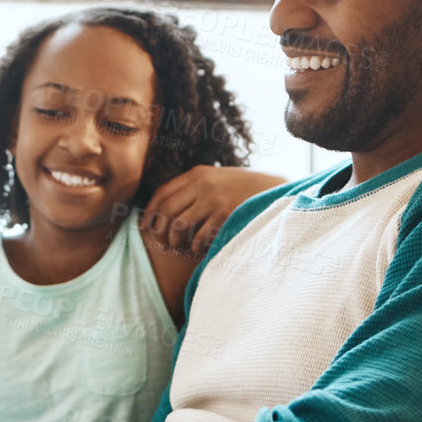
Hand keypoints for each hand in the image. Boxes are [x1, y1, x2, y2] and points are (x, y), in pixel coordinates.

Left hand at [141, 166, 281, 254]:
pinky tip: (197, 248)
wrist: (275, 191)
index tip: (146, 226)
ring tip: (178, 245)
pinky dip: (193, 245)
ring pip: (178, 224)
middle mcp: (201, 184)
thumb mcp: (218, 179)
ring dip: (174, 239)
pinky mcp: (224, 215)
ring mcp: (213, 199)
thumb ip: (195, 187)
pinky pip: (198, 235)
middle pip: (166, 209)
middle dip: (159, 229)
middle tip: (163, 241)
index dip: (150, 212)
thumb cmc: (243, 189)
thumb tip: (167, 207)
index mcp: (197, 174)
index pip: (162, 192)